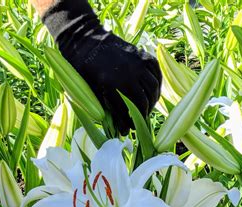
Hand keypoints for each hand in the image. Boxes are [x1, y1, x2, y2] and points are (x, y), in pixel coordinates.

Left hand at [43, 0, 161, 133]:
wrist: (85, 41)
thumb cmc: (83, 68)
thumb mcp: (89, 90)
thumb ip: (105, 107)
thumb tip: (117, 127)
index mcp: (110, 85)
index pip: (125, 113)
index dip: (127, 125)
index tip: (127, 131)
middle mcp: (127, 75)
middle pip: (143, 102)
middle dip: (142, 115)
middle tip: (139, 120)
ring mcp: (136, 64)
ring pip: (153, 89)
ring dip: (152, 101)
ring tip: (147, 107)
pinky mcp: (142, 55)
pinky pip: (156, 72)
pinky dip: (157, 84)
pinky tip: (153, 91)